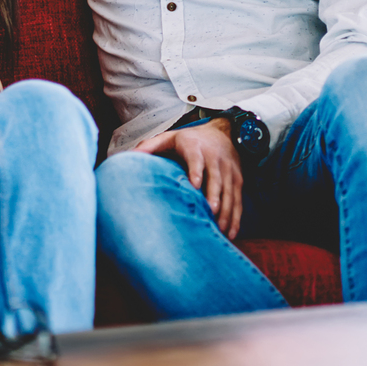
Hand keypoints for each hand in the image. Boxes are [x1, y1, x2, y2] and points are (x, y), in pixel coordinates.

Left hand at [133, 118, 242, 238]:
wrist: (222, 132)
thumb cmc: (190, 139)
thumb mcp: (169, 138)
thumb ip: (150, 147)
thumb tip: (129, 157)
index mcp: (195, 147)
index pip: (197, 159)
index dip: (196, 171)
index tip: (195, 185)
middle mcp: (214, 158)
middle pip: (216, 178)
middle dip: (215, 195)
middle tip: (211, 211)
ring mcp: (228, 170)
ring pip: (229, 192)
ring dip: (226, 210)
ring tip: (220, 228)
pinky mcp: (237, 180)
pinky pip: (238, 200)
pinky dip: (235, 216)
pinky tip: (230, 233)